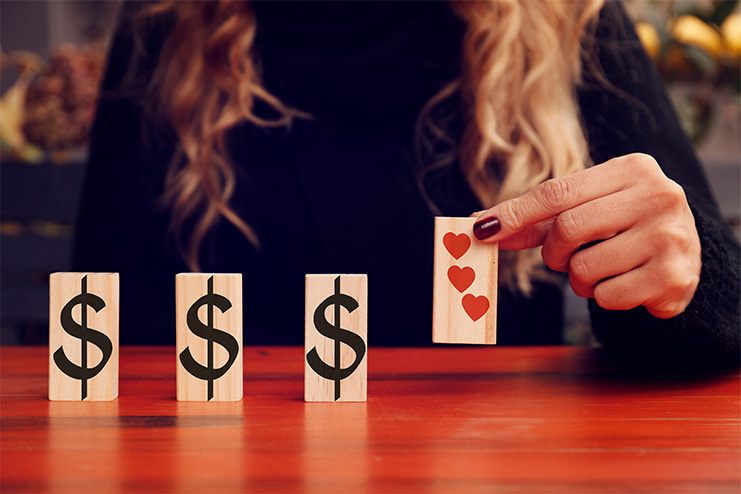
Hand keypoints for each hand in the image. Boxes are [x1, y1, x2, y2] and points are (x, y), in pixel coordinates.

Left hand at [473, 153, 700, 317]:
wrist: (687, 256)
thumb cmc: (623, 226)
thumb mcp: (588, 209)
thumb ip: (537, 218)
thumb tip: (482, 225)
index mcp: (632, 169)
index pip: (557, 191)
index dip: (515, 213)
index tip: (481, 229)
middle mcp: (658, 196)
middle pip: (567, 228)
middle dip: (554, 252)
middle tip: (564, 257)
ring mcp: (670, 236)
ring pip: (584, 268)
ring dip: (578, 279)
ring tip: (602, 269)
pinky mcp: (673, 277)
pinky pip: (607, 297)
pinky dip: (603, 297)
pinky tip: (625, 283)